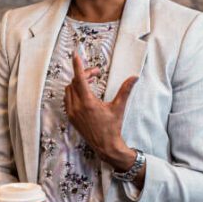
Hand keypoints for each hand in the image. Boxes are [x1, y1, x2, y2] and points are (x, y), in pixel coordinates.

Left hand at [64, 52, 137, 170]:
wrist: (105, 146)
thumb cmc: (112, 127)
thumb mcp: (119, 107)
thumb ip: (125, 90)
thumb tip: (134, 77)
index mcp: (88, 103)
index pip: (79, 79)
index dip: (78, 66)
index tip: (75, 55)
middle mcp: (77, 107)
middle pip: (74, 83)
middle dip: (83, 75)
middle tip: (96, 74)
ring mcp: (72, 113)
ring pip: (69, 91)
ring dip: (77, 83)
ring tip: (90, 82)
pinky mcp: (71, 118)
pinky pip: (68, 100)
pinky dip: (74, 93)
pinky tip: (84, 94)